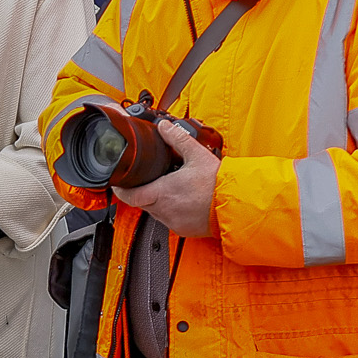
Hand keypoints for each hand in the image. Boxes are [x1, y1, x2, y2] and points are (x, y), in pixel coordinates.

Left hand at [111, 121, 219, 237]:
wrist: (238, 204)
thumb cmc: (219, 184)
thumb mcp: (196, 154)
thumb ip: (177, 138)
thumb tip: (164, 127)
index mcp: (162, 192)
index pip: (129, 196)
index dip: (120, 189)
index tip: (118, 183)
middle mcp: (164, 210)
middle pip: (141, 203)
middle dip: (141, 191)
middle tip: (147, 180)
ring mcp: (173, 222)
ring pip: (155, 212)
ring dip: (157, 201)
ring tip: (169, 189)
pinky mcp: (184, 230)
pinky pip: (169, 220)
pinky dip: (171, 210)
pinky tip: (182, 201)